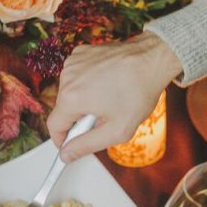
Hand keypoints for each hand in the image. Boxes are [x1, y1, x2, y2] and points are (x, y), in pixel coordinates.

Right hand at [47, 33, 181, 161]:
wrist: (153, 59)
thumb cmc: (139, 92)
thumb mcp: (117, 130)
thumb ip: (87, 145)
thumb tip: (66, 154)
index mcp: (72, 98)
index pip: (53, 126)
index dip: (63, 140)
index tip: (73, 144)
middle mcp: (67, 77)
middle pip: (63, 108)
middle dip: (79, 118)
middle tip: (105, 118)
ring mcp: (73, 62)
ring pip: (70, 92)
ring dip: (84, 99)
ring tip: (109, 97)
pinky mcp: (81, 53)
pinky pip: (77, 76)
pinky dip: (88, 83)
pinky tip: (108, 82)